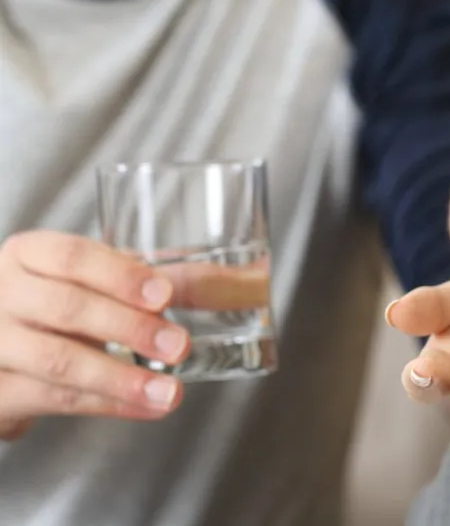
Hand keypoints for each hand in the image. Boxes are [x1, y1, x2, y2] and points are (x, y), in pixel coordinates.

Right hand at [0, 232, 189, 439]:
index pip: (72, 256)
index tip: (165, 295)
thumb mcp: (92, 281)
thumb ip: (150, 279)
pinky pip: (52, 399)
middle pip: (67, 307)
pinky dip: (106, 403)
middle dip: (129, 328)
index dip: (121, 276)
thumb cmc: (53, 307)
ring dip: (122, 378)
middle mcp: (1, 293)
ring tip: (169, 391)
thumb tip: (216, 282)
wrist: (3, 357)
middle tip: (179, 345)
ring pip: (58, 360)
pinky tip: (145, 406)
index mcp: (28, 255)